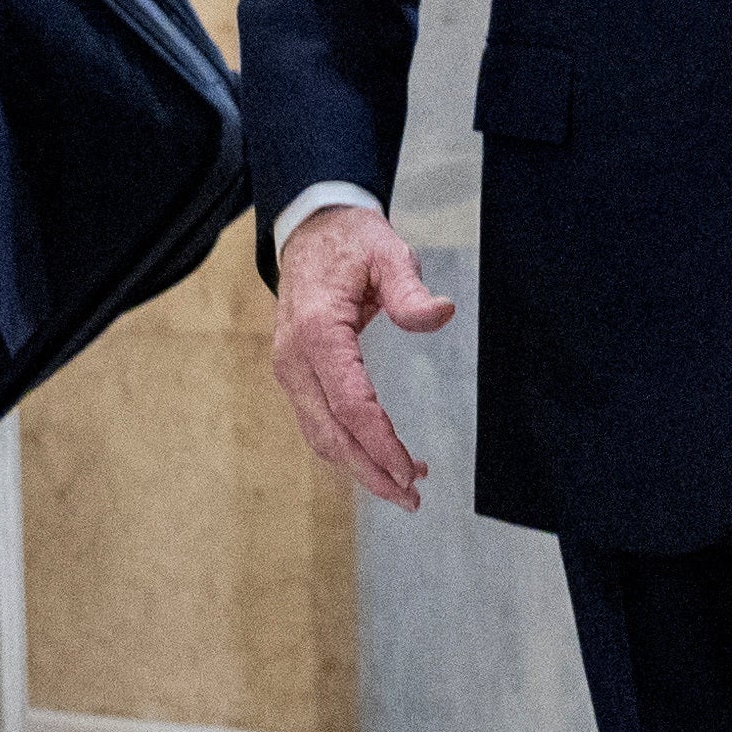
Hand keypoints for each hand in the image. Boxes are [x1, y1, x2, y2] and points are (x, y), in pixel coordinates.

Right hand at [268, 206, 446, 510]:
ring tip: (404, 487)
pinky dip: (347, 448)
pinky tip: (380, 457)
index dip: (380, 443)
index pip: (350, 403)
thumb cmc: (353, 244)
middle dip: (370, 471)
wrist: (310, 232)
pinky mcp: (296, 376)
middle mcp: (294, 358)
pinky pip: (318, 423)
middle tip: (413, 499)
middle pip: (330, 432)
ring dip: (359, 466)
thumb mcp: (388, 253)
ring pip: (320, 435)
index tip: (412, 471)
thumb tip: (441, 314)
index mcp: (317, 331)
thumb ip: (410, 290)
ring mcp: (290, 370)